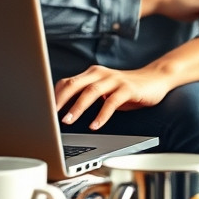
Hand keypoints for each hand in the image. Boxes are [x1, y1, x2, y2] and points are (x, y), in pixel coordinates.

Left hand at [55, 65, 172, 129]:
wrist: (156, 79)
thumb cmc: (127, 88)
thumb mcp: (104, 90)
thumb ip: (87, 95)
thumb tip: (63, 111)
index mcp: (92, 73)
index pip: (67, 82)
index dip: (54, 96)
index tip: (42, 111)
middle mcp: (101, 73)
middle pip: (75, 84)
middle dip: (60, 100)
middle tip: (50, 116)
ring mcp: (115, 80)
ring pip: (91, 91)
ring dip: (77, 107)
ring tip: (68, 121)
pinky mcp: (128, 89)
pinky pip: (112, 102)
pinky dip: (102, 114)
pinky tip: (95, 125)